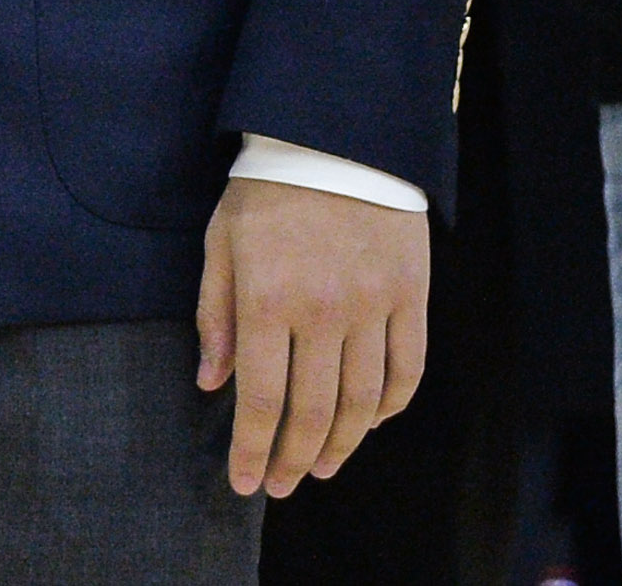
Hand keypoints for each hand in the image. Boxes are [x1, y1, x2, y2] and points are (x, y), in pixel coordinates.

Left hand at [197, 176, 427, 495]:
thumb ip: (214, 314)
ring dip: (343, 444)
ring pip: (364, 403)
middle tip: (281, 484)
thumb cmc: (265, 190)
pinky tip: (371, 423)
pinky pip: (406, 370)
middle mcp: (322, 310)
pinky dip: (390, 407)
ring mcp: (372, 306)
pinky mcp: (411, 297)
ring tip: (321, 465)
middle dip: (293, 457)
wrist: (333, 137)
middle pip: (314, 411)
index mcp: (266, 297)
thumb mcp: (221, 242)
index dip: (252, 448)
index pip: (259, 397)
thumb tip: (211, 383)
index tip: (245, 482)